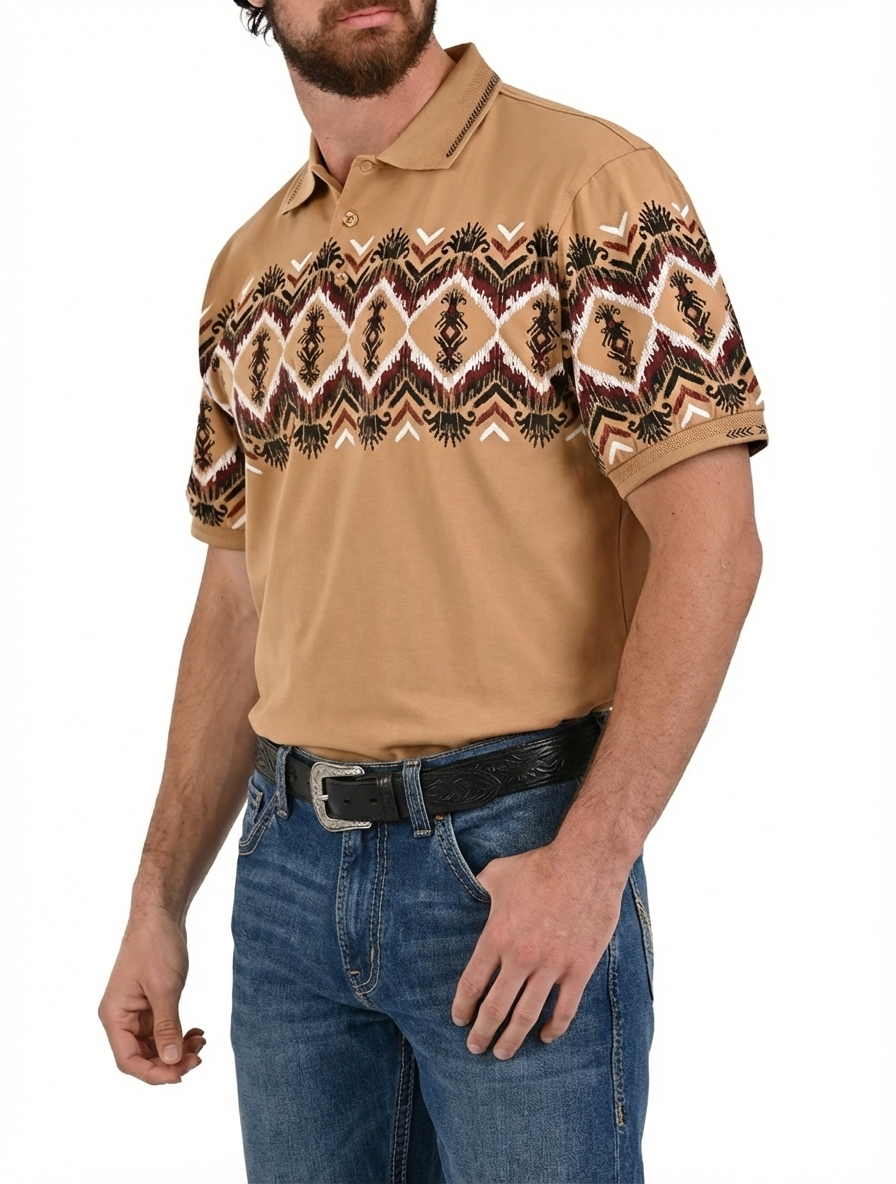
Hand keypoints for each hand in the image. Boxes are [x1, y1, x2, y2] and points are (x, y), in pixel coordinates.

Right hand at [99, 909, 204, 1084]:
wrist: (160, 915)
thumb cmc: (156, 946)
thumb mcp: (164, 988)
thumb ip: (167, 1026)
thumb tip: (171, 1061)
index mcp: (115, 1016)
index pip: (128, 1060)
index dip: (154, 1073)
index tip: (180, 1075)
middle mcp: (121, 1018)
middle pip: (142, 1057)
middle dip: (170, 1062)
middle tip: (198, 1057)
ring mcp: (135, 1012)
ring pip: (154, 1046)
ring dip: (177, 1050)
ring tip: (201, 1044)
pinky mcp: (150, 1004)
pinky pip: (162, 1031)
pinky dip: (178, 1035)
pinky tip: (196, 1033)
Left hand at [450, 843, 625, 1059]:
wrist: (585, 864)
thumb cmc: (540, 866)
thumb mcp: (498, 873)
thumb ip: (480, 886)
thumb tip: (471, 888)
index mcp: (496, 936)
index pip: (472, 984)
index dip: (463, 1007)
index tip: (458, 1020)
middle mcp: (520, 958)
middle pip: (495, 1008)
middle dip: (482, 1033)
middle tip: (475, 1048)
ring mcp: (551, 966)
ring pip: (526, 1016)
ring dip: (512, 1039)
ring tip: (503, 1053)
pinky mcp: (578, 969)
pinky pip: (565, 1009)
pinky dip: (555, 1029)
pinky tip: (546, 1037)